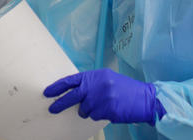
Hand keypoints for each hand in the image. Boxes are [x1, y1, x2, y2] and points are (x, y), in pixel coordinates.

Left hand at [43, 68, 165, 124]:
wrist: (144, 98)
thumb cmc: (126, 89)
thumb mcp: (107, 79)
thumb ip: (92, 83)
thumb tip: (74, 91)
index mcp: (96, 75)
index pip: (72, 80)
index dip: (58, 86)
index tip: (48, 92)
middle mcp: (97, 85)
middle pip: (72, 96)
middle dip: (60, 103)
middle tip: (52, 109)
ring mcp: (102, 98)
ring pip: (84, 110)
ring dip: (88, 111)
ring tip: (101, 106)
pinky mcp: (107, 110)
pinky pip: (94, 116)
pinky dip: (98, 115)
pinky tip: (108, 110)